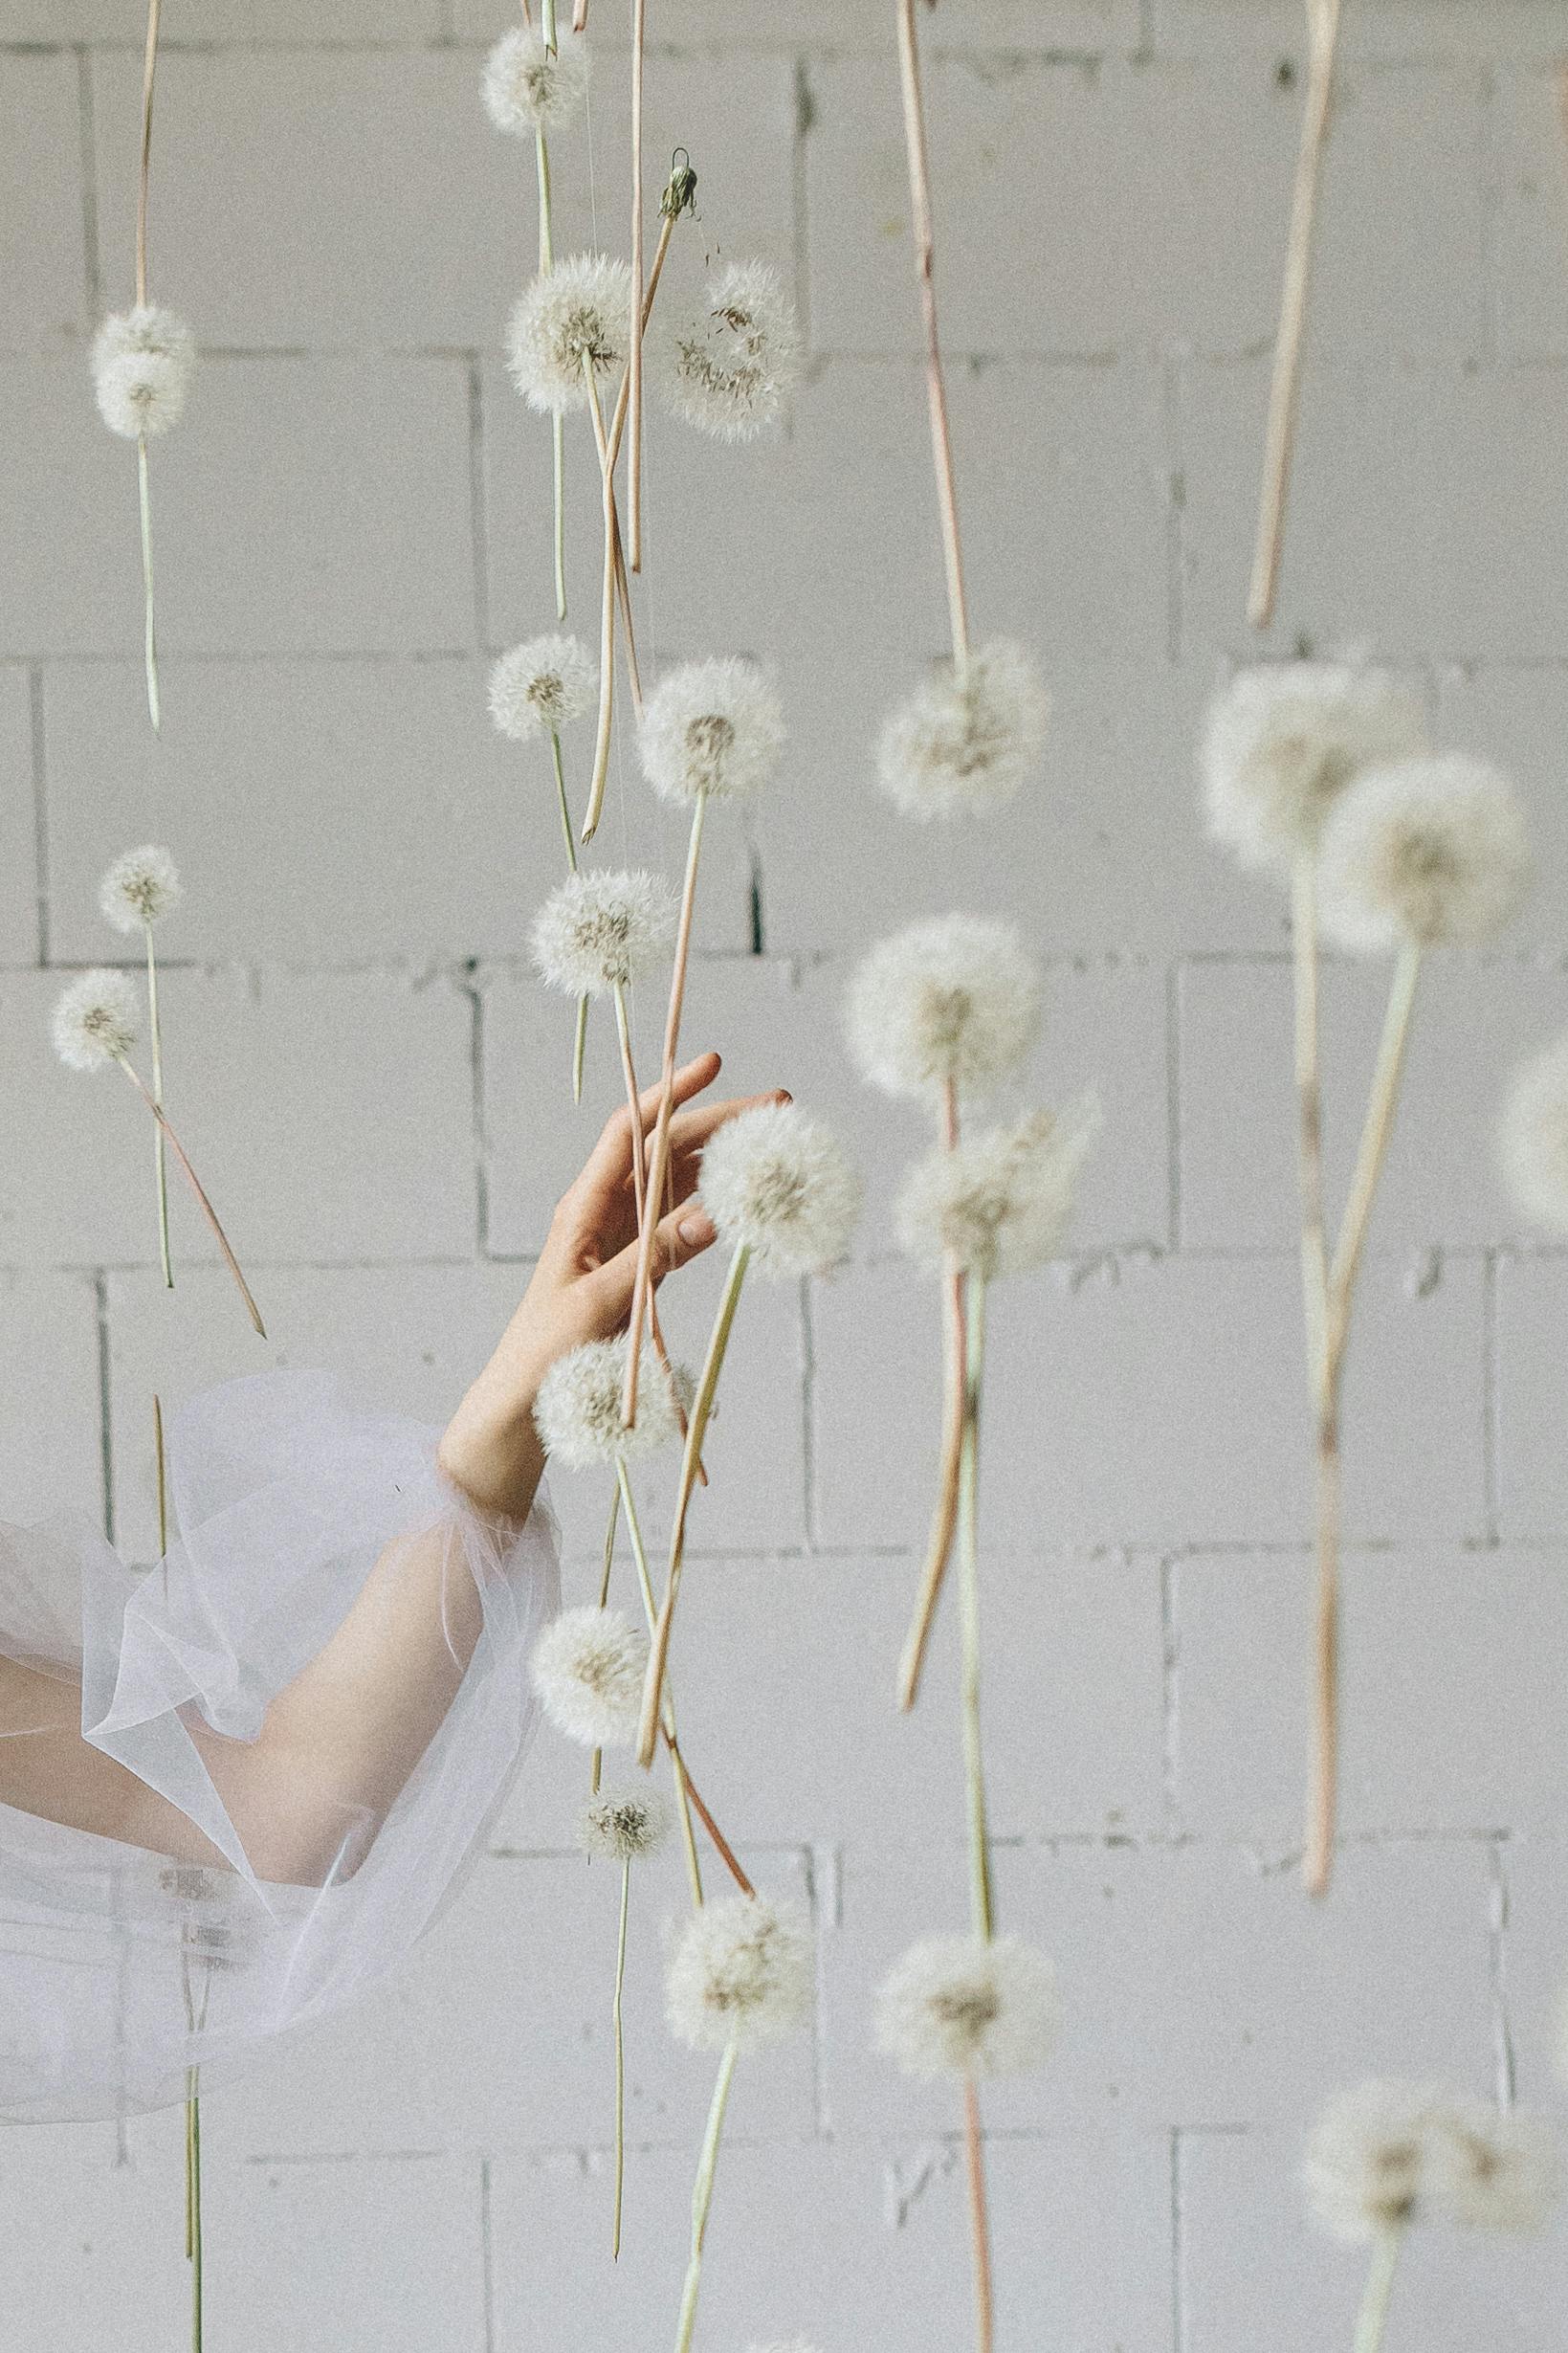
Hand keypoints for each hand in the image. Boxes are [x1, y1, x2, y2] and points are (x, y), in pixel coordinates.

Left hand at [437, 1052, 786, 1517]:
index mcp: (582, 1207)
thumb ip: (654, 1258)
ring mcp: (626, 1239)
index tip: (715, 1064)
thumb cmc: (544, 1353)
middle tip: (777, 1106)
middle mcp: (605, 1213)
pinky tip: (749, 1197)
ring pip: (682, 1183)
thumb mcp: (600, 1304)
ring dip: (724, 1160)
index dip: (671, 1093)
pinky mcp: (642, 1270)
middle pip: (668, 1150)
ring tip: (773, 1143)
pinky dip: (719, 1208)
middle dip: (719, 1122)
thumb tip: (711, 1214)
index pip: (630, 1132)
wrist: (520, 1404)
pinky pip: (685, 1225)